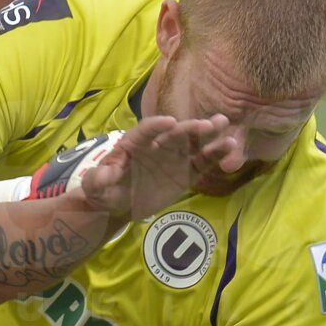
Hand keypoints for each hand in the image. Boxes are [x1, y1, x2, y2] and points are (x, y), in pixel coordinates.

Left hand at [74, 114, 235, 221]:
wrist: (119, 204)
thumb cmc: (104, 190)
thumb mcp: (95, 187)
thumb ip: (99, 179)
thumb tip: (105, 173)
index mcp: (134, 143)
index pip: (145, 131)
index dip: (156, 126)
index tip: (170, 122)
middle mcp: (157, 144)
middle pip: (175, 134)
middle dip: (190, 128)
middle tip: (209, 124)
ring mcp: (174, 156)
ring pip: (193, 144)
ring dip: (209, 136)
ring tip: (226, 129)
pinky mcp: (186, 171)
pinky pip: (202, 163)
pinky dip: (216, 156)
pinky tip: (231, 148)